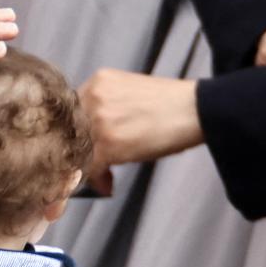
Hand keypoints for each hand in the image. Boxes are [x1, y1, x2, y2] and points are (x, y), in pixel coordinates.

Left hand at [78, 69, 203, 193]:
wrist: (197, 108)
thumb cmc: (170, 106)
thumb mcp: (130, 97)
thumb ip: (106, 112)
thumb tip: (95, 142)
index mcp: (97, 82)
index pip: (71, 114)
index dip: (73, 136)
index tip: (76, 151)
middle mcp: (92, 96)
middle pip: (68, 133)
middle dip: (76, 154)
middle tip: (85, 170)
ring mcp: (98, 118)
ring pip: (77, 151)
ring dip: (88, 168)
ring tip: (104, 176)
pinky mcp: (109, 141)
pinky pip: (90, 167)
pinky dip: (97, 180)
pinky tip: (108, 184)